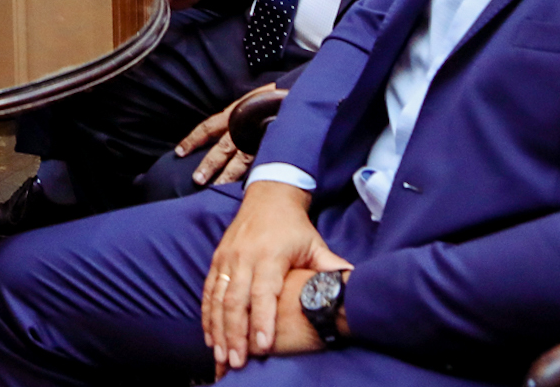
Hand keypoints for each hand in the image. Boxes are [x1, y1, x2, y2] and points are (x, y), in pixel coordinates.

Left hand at [175, 83, 280, 186]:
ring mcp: (255, 139)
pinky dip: (250, 176)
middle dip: (208, 165)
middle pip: (220, 149)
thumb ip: (235, 115)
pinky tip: (246, 187)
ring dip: (226, 176)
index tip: (179, 152)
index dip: (192, 140)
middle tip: (197, 180)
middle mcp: (240, 127)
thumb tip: (222, 129)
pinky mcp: (269, 147)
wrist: (293, 95)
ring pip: (238, 161)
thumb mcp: (246, 100)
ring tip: (216, 188)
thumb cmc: (269, 97)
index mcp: (232, 113)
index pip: (207, 128)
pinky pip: (257, 164)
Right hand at [202, 180, 350, 372]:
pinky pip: (209, 290)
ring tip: (219, 355)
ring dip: (218, 329)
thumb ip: (330, 267)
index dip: (262, 319)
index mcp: (269, 254)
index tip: (263, 345)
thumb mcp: (316, 244)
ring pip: (218, 298)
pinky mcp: (217, 258)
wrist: (269, 197)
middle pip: (235, 300)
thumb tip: (352, 285)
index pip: (263, 292)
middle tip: (236, 361)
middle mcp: (244, 256)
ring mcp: (227, 257)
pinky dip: (207, 314)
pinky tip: (209, 335)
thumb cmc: (295, 227)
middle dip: (235, 334)